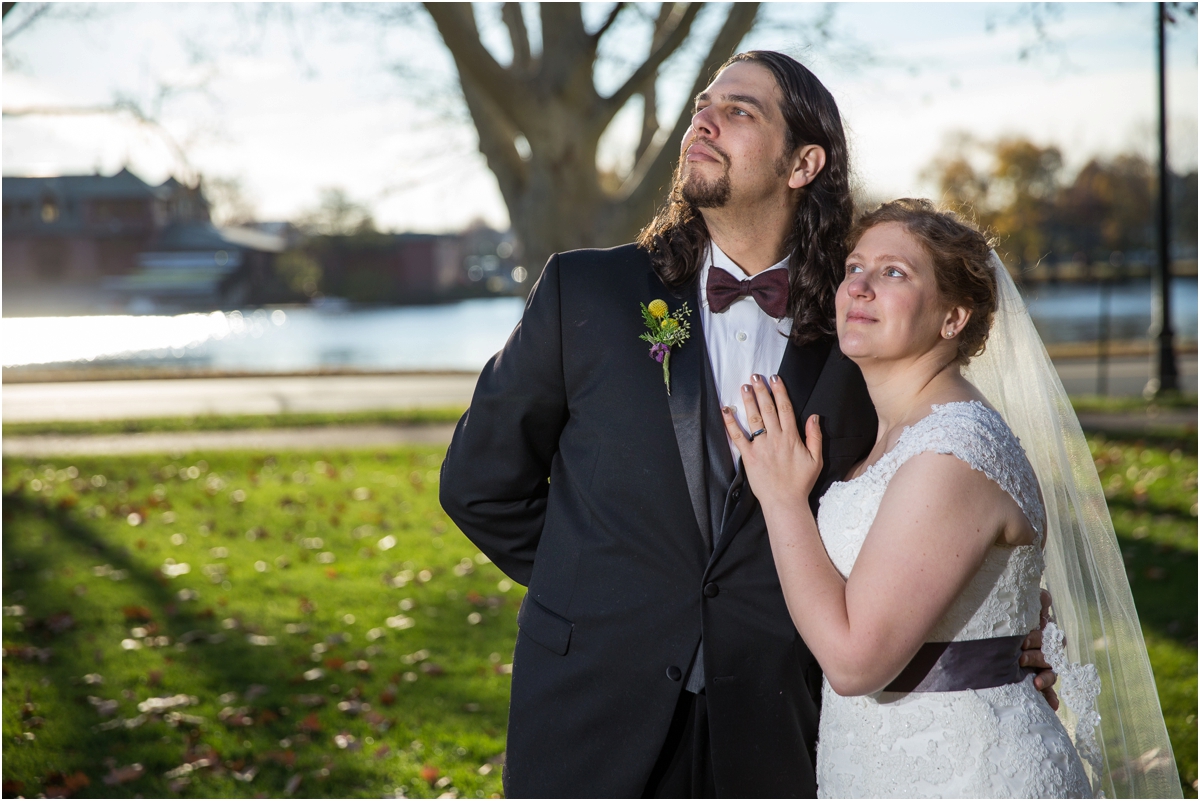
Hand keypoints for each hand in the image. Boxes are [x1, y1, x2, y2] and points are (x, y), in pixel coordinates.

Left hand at [721, 374, 822, 502]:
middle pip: (768, 409)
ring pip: (754, 419)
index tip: (774, 378)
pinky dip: (730, 423)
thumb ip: (815, 436)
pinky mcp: (748, 456)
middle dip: (762, 391)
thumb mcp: (816, 459)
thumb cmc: (801, 482)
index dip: (779, 391)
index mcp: (792, 437)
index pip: (785, 408)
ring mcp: (761, 447)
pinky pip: (738, 437)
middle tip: (756, 376)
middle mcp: (775, 438)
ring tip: (744, 387)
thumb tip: (814, 416)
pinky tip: (726, 410)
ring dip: (749, 401)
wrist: (785, 502)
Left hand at [1020, 589, 1059, 710]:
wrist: (990, 638)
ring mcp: (1041, 666)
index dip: (1036, 638)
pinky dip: (1050, 698)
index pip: (1047, 635)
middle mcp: (1044, 649)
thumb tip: (1044, 596)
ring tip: (1035, 684)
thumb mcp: (1020, 608)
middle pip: (1047, 654)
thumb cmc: (1008, 619)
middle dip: (1035, 657)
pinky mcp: (1037, 681)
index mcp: (1042, 632)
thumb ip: (1036, 600)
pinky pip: (1047, 691)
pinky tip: (1051, 706)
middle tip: (1019, 659)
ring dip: (1045, 679)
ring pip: (1050, 673)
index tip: (1022, 642)